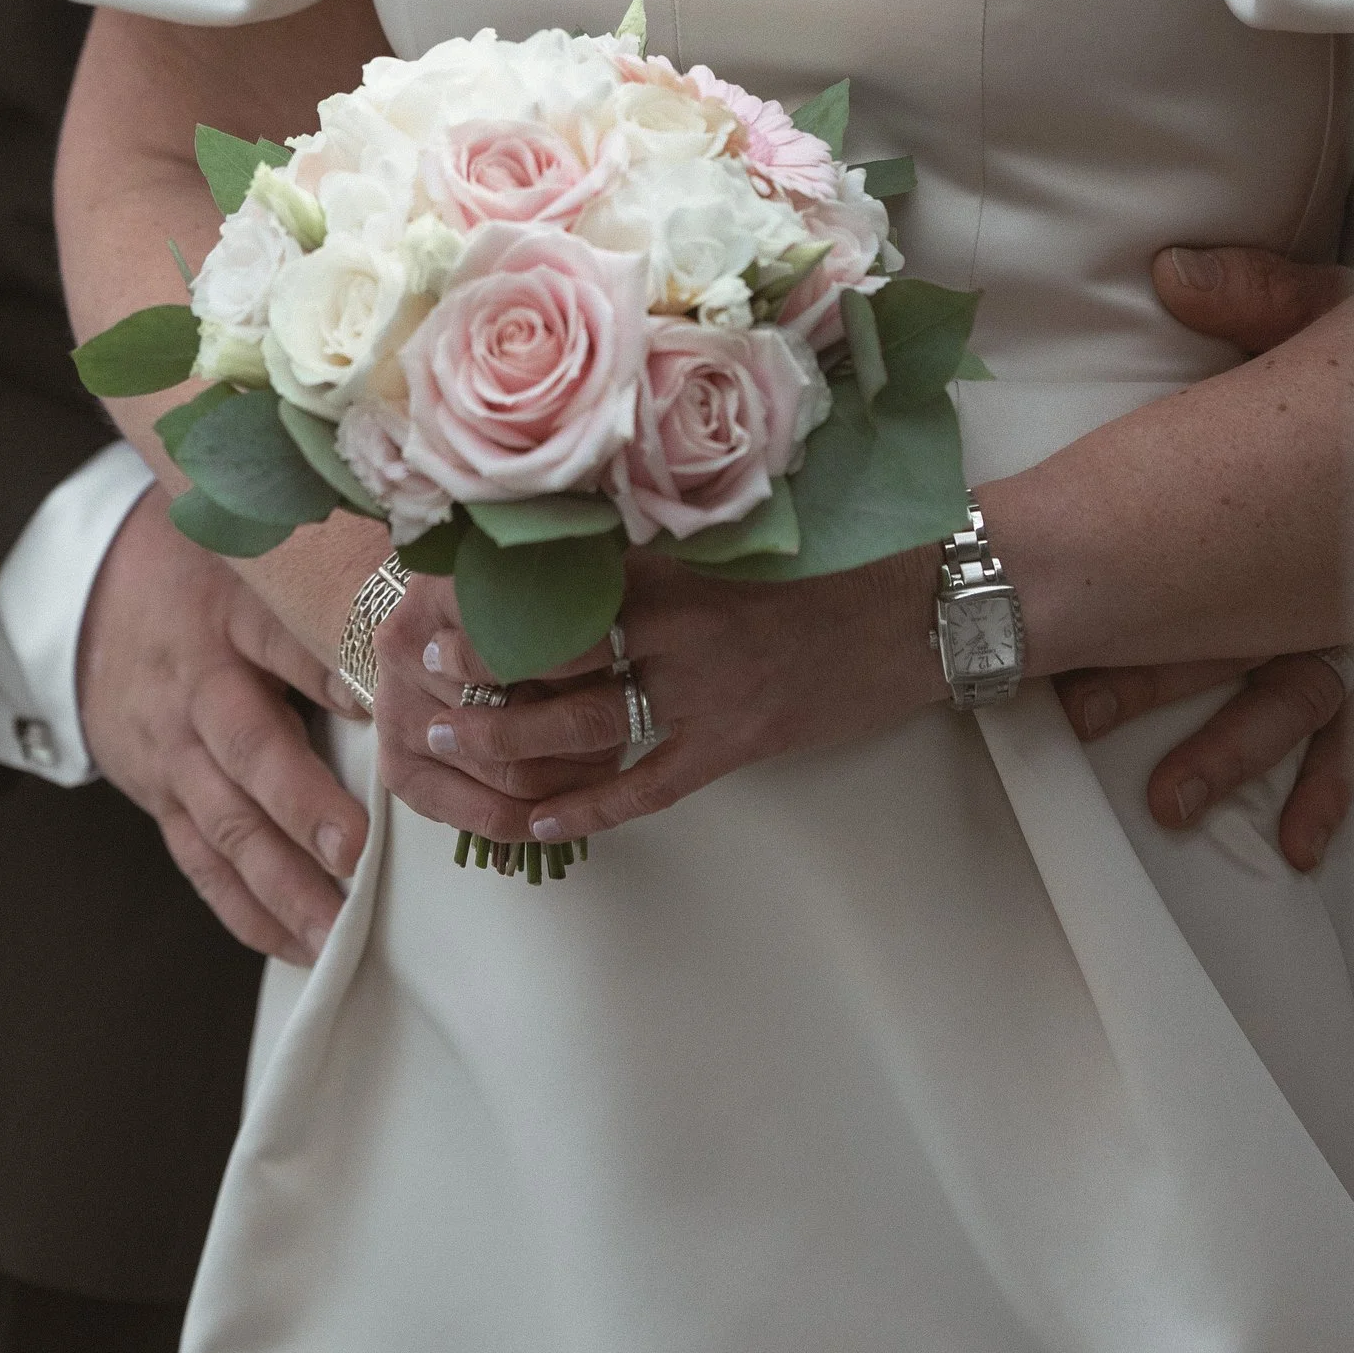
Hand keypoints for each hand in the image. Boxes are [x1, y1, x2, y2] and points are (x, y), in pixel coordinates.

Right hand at [78, 495, 368, 966]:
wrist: (85, 598)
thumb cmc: (199, 568)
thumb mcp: (247, 544)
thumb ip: (323, 564)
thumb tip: (423, 573)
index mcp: (230, 614)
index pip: (282, 641)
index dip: (329, 674)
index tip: (382, 708)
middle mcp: (198, 686)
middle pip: (248, 748)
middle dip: (303, 805)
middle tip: (356, 850)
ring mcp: (173, 748)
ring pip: (225, 823)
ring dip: (284, 883)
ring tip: (338, 930)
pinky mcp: (160, 795)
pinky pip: (200, 862)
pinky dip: (247, 911)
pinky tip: (298, 945)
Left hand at [368, 546, 939, 853]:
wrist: (932, 600)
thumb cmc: (844, 553)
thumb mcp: (749, 531)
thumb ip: (672, 536)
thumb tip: (596, 533)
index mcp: (681, 561)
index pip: (567, 575)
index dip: (497, 586)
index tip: (436, 586)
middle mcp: (682, 623)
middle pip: (555, 650)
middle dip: (480, 664)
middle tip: (421, 671)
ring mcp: (709, 689)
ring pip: (584, 721)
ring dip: (508, 737)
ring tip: (448, 742)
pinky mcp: (740, 743)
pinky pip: (648, 783)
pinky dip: (589, 806)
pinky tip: (539, 821)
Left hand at [1046, 240, 1353, 873]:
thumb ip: (1266, 297)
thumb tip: (1170, 274)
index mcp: (1314, 485)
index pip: (1216, 543)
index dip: (1139, 588)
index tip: (1061, 621)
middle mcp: (1346, 566)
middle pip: (1237, 630)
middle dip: (1157, 676)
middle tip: (1077, 710)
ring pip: (1294, 697)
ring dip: (1231, 749)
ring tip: (1170, 805)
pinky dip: (1337, 785)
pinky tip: (1307, 848)